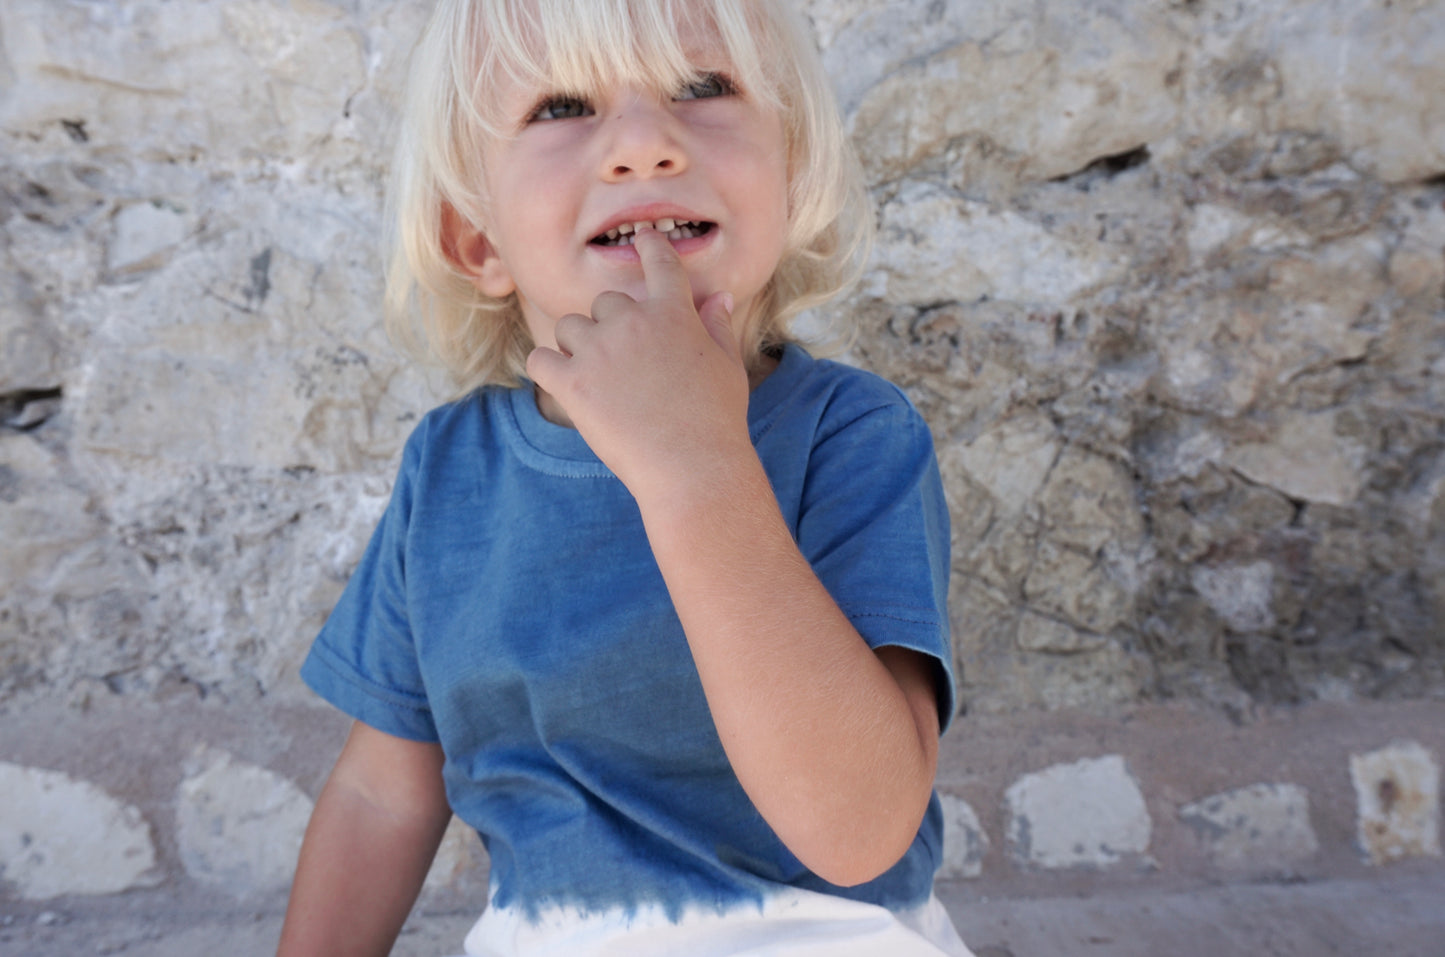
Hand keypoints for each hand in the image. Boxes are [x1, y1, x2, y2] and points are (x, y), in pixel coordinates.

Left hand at [526, 227, 753, 498]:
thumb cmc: (717, 419)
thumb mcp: (727, 366)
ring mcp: (598, 350)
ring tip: (596, 378)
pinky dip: (547, 368)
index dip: (649, 247)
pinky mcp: (572, 383)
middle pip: (605, 301)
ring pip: (569, 327)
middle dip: (610, 325)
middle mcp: (632, 321)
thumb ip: (717, 326)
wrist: (692, 466)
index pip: (658, 261)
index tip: (643, 241)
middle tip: (624, 362)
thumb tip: (718, 297)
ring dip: (578, 346)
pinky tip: (562, 382)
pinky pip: (540, 359)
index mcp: (673, 311)